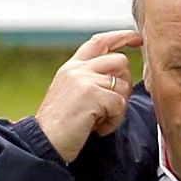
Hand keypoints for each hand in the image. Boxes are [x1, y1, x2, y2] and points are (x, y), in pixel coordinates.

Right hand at [34, 30, 143, 163]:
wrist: (43, 143)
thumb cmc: (58, 127)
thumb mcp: (71, 95)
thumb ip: (89, 80)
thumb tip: (118, 78)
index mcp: (72, 67)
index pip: (100, 42)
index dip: (121, 37)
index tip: (137, 39)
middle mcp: (78, 69)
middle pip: (120, 62)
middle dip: (124, 84)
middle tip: (112, 106)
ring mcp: (85, 80)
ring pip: (123, 86)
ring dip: (118, 109)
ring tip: (100, 121)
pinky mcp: (93, 95)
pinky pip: (120, 104)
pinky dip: (114, 121)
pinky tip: (98, 128)